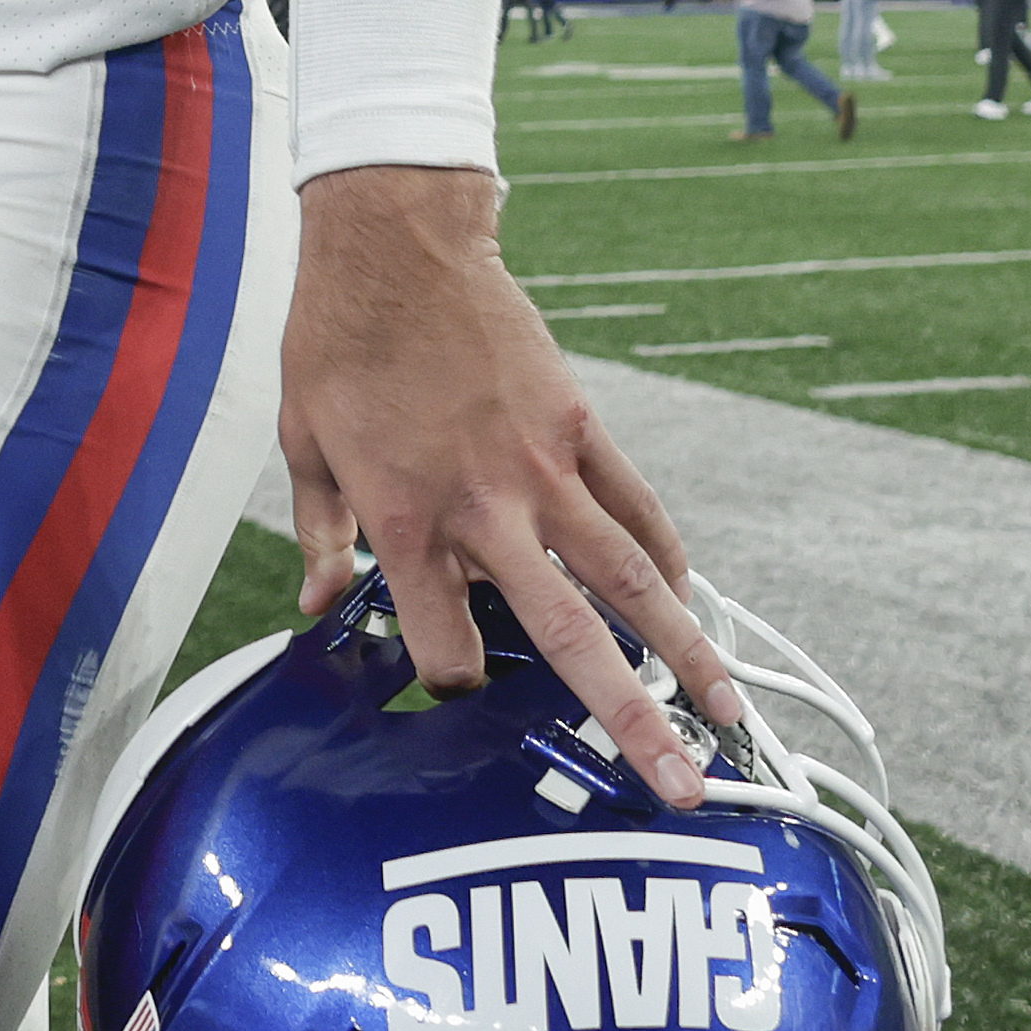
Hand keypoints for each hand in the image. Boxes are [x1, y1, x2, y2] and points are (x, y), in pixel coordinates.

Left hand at [278, 166, 739, 810]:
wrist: (395, 244)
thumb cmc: (336, 344)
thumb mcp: (302, 447)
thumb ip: (318, 535)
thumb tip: (321, 605)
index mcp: (406, 523)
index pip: (447, 650)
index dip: (451, 683)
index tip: (453, 680)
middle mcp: (486, 510)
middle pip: (570, 639)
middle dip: (628, 722)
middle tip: (679, 786)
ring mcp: (544, 468)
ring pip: (631, 582)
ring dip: (686, 653)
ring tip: (729, 715)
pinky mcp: (579, 426)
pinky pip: (637, 509)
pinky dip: (669, 562)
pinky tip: (692, 607)